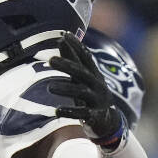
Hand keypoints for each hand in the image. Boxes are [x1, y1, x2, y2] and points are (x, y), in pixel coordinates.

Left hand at [42, 35, 127, 149]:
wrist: (107, 122)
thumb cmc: (90, 96)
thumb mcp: (82, 78)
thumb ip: (72, 60)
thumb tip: (60, 39)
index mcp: (93, 74)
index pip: (85, 57)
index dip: (76, 46)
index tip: (65, 34)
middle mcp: (97, 85)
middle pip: (81, 72)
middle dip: (67, 65)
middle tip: (50, 60)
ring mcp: (96, 100)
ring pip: (81, 92)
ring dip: (65, 88)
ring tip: (49, 87)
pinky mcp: (94, 116)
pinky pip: (82, 113)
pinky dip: (70, 112)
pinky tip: (57, 111)